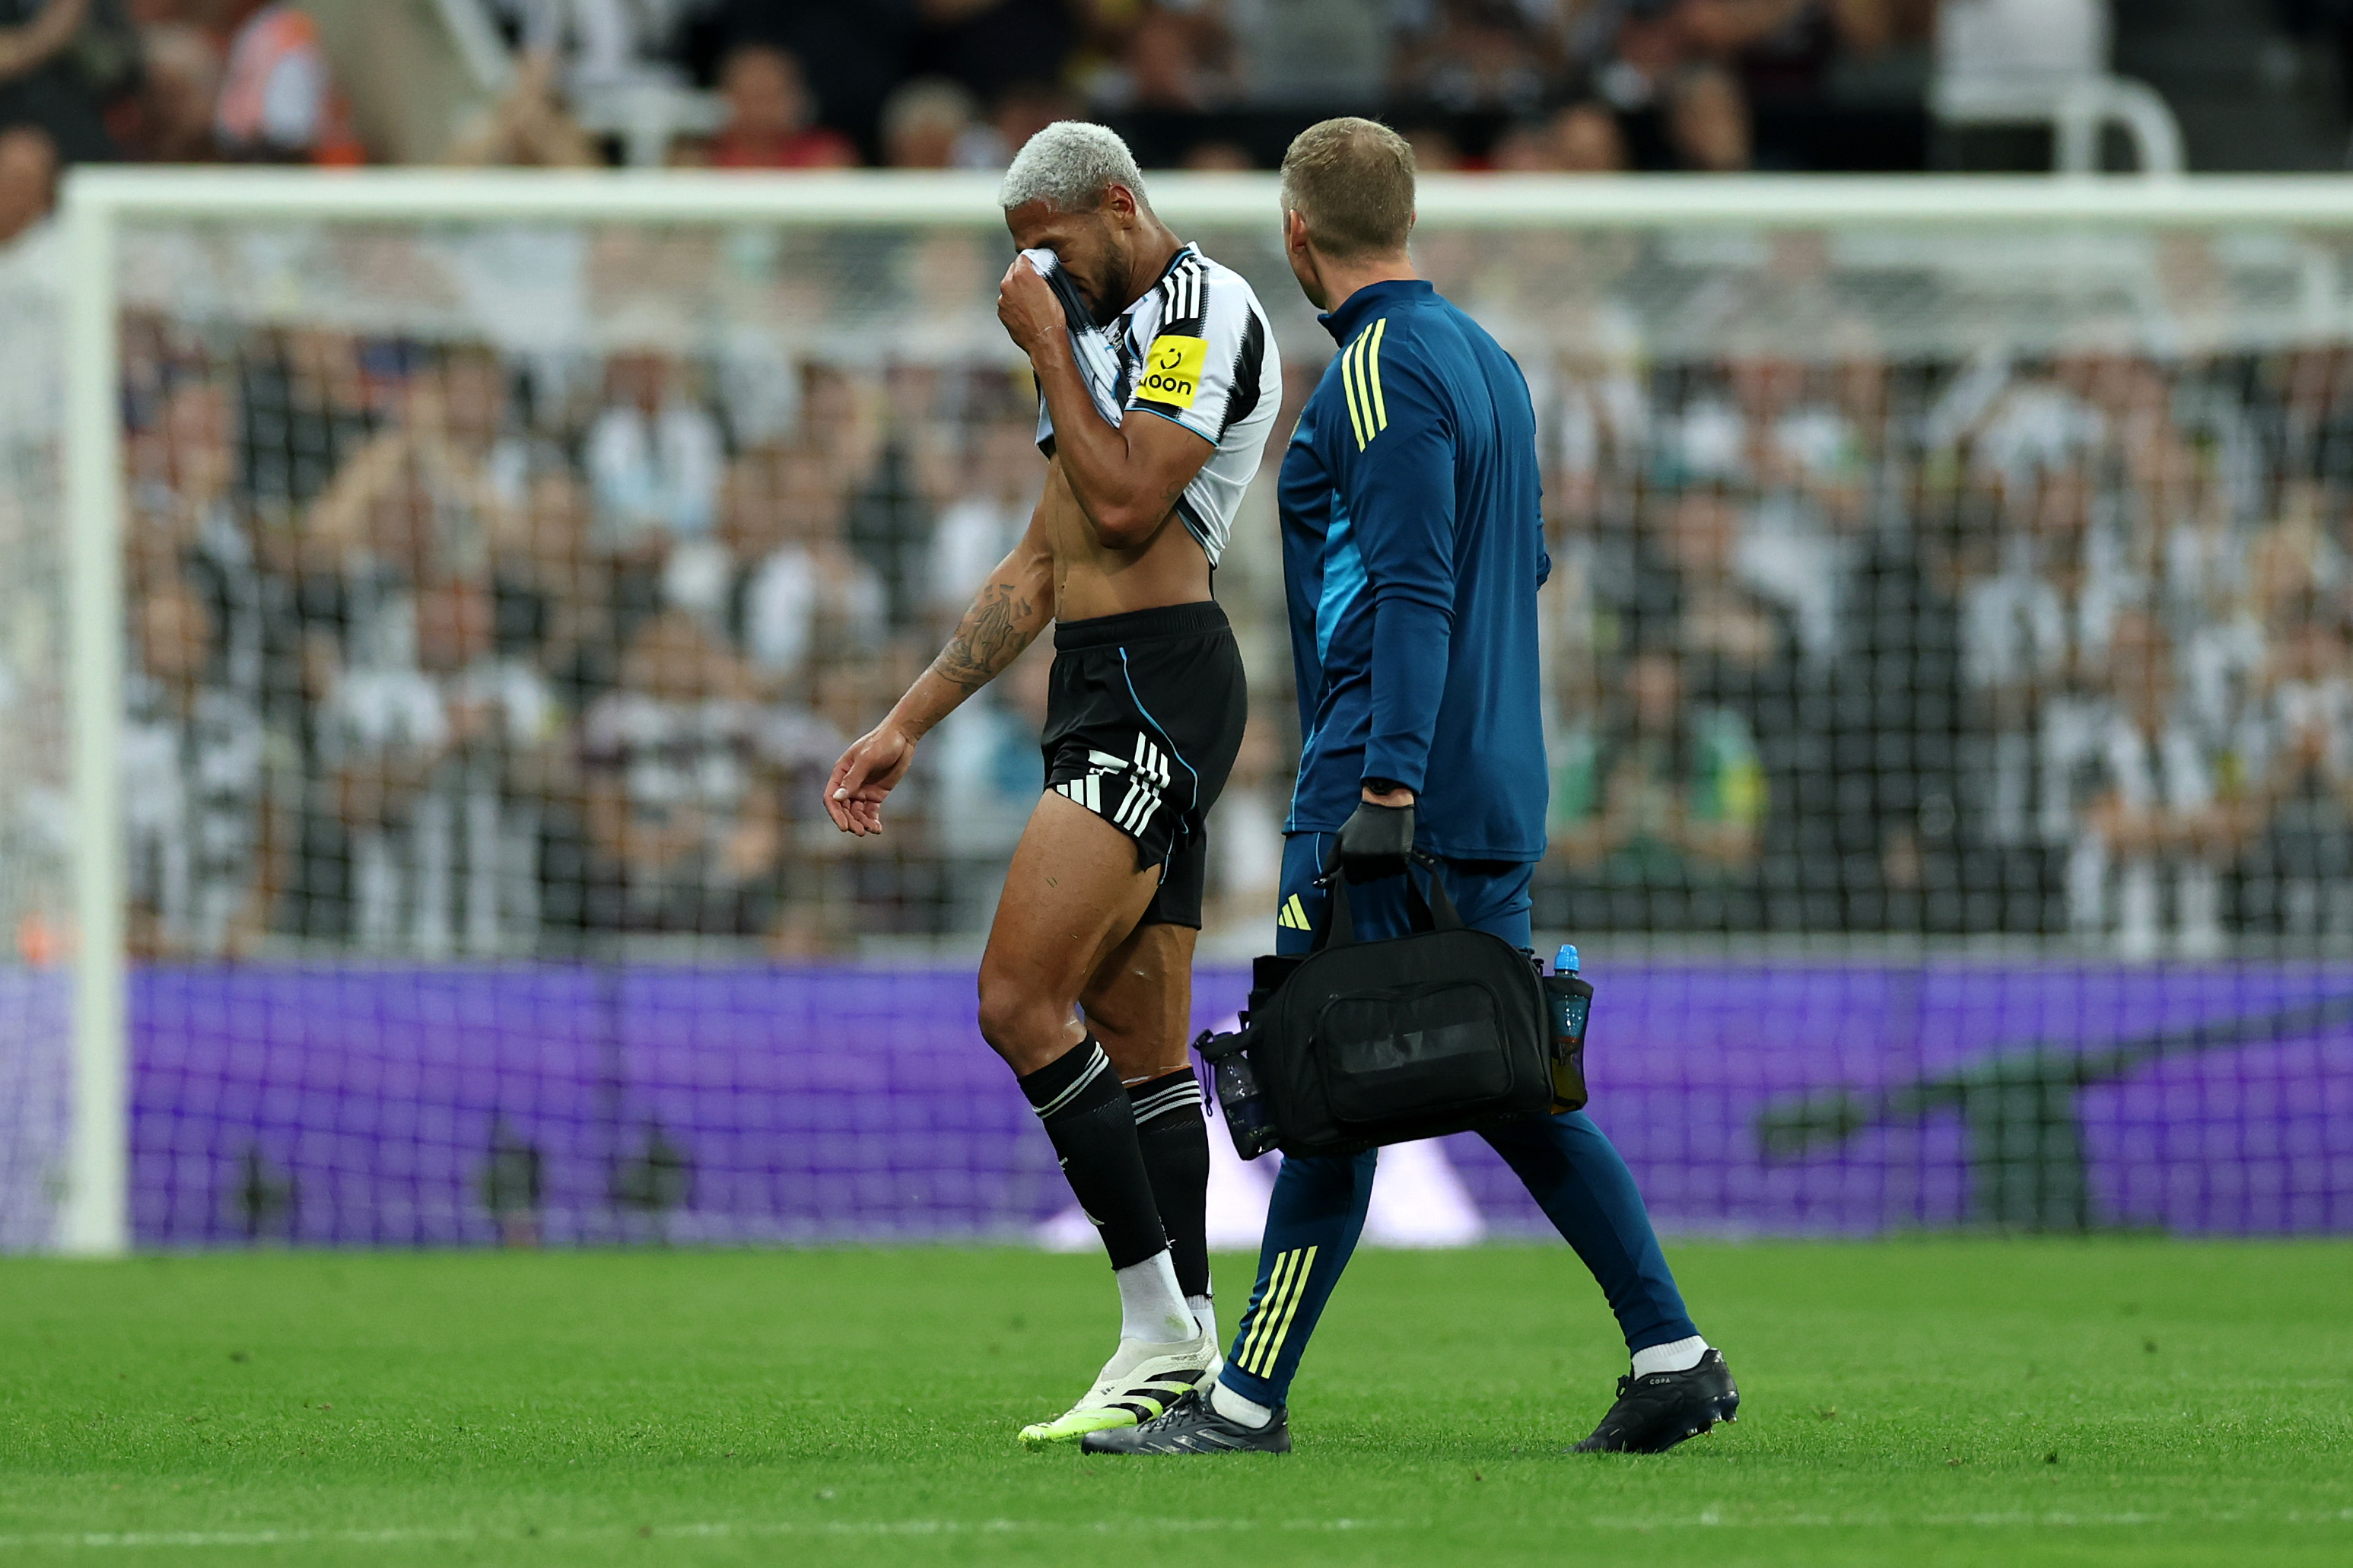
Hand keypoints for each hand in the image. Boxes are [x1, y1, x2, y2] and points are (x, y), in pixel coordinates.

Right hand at [824, 721, 916, 836]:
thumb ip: (853, 779)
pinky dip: (872, 821)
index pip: (832, 797)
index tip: (843, 826)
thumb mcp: (866, 759)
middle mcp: (849, 784)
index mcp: (841, 773)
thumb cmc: (881, 743)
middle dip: (850, 821)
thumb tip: (837, 798)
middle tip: (859, 831)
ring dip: (861, 822)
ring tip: (870, 830)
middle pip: (844, 808)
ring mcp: (863, 790)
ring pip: (857, 812)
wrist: (902, 738)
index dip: (836, 813)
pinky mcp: (876, 794)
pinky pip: (871, 812)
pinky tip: (877, 828)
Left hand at [996, 255, 1065, 359]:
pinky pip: (1007, 302)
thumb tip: (1038, 268)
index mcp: (1021, 274)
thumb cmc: (1053, 317)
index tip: (1036, 267)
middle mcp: (1008, 284)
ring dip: (1018, 290)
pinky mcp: (1001, 312)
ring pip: (1009, 287)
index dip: (1031, 261)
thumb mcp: (1054, 288)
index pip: (1023, 257)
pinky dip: (1014, 304)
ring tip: (1032, 302)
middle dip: (1023, 275)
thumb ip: (1041, 273)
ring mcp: (1003, 299)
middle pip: (1013, 270)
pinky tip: (1026, 312)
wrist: (1046, 342)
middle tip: (1035, 284)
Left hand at [1335, 798, 1414, 881]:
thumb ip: (1331, 860)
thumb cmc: (1362, 821)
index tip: (1362, 857)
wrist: (1386, 803)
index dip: (1358, 871)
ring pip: (1384, 875)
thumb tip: (1321, 882)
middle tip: (1374, 849)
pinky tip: (1394, 847)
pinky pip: (1399, 870)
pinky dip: (1398, 863)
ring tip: (1384, 846)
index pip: (1354, 880)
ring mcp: (1383, 859)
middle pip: (1369, 878)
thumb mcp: (1341, 836)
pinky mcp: (1400, 856)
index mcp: (1349, 855)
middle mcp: (1365, 859)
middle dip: (1371, 869)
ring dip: (1385, 865)